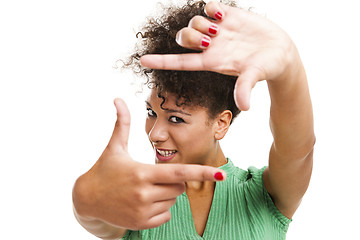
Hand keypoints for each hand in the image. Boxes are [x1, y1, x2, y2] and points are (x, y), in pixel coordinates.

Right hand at [73, 99, 225, 230]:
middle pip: (180, 187)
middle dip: (174, 181)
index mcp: (142, 173)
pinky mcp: (141, 224)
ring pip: (174, 202)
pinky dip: (161, 208)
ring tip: (144, 190)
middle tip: (154, 176)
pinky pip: (167, 215)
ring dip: (166, 195)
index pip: (179, 173)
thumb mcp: (114, 147)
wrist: (86, 200)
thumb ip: (122, 123)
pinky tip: (143, 203)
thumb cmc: (104, 169)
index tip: (221, 174)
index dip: (202, 172)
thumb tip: (118, 98)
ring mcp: (142, 211)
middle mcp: (144, 194)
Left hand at [140, 1, 297, 110]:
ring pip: (193, 22)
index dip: (161, 61)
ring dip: (201, 23)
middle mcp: (210, 47)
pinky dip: (211, 8)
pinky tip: (223, 14)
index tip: (142, 61)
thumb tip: (244, 106)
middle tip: (210, 38)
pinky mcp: (227, 16)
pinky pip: (209, 7)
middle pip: (182, 39)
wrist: (280, 50)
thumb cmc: (267, 66)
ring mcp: (217, 31)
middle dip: (189, 36)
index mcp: (211, 62)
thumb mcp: (254, 76)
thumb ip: (246, 88)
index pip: (180, 62)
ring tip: (220, 28)